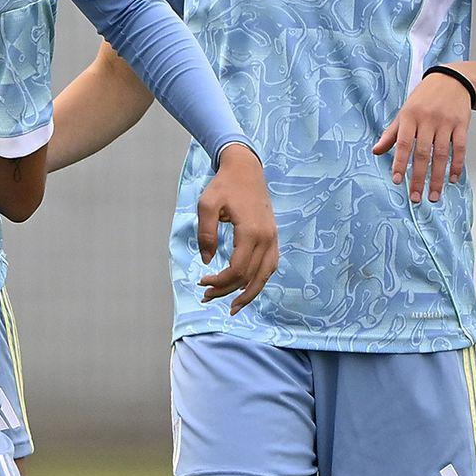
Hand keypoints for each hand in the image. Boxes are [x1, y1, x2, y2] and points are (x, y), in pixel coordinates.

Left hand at [195, 142, 278, 311]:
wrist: (246, 169)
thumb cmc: (224, 185)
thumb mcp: (206, 204)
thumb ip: (206, 233)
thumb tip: (206, 260)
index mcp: (252, 232)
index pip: (238, 269)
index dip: (220, 281)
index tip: (202, 282)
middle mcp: (267, 238)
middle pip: (250, 277)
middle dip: (229, 291)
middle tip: (207, 297)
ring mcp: (273, 238)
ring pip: (265, 275)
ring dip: (248, 293)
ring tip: (232, 306)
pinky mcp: (273, 237)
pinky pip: (270, 266)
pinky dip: (260, 280)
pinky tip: (248, 288)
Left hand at [373, 67, 472, 202]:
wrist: (452, 80)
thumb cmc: (423, 99)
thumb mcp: (404, 112)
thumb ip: (391, 134)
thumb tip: (376, 152)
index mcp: (410, 117)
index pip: (403, 144)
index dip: (400, 163)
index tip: (397, 181)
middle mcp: (428, 120)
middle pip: (423, 153)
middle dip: (419, 178)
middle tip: (416, 198)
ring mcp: (446, 123)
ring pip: (442, 154)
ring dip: (437, 178)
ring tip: (434, 196)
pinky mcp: (462, 124)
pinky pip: (460, 148)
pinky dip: (457, 165)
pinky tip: (452, 179)